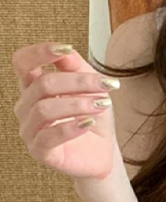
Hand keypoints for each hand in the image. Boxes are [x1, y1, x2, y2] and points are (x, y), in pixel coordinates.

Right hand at [12, 42, 120, 179]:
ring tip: (102, 104)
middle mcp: (26, 107)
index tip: (65, 48)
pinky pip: (48, 137)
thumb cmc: (94, 119)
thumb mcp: (91, 88)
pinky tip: (89, 122)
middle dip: (78, 82)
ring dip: (78, 104)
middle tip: (106, 85)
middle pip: (43, 85)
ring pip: (44, 109)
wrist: (103, 153)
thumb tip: (65, 50)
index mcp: (34, 88)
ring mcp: (30, 130)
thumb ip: (76, 67)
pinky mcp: (40, 151)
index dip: (39, 53)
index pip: (22, 63)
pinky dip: (71, 127)